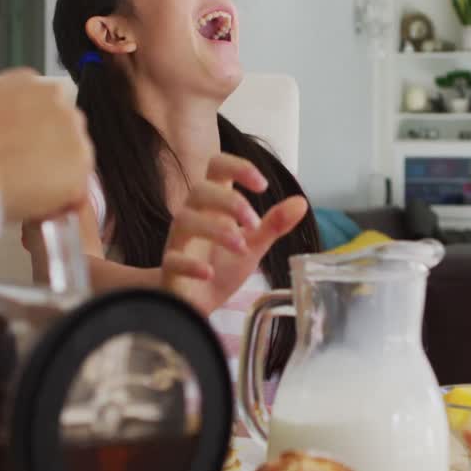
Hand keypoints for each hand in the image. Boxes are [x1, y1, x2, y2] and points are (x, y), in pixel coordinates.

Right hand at [0, 68, 93, 221]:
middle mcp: (57, 103)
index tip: (17, 150)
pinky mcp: (78, 172)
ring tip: (18, 192)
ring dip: (53, 179)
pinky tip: (28, 206)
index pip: (43, 109)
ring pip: (72, 163)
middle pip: (64, 132)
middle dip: (47, 154)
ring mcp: (72, 136)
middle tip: (18, 175)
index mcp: (27, 83)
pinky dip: (55, 205)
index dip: (30, 135)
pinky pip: (72, 194)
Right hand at [162, 154, 307, 314]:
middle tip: (254, 223)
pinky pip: (173, 259)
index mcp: (214, 204)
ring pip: (184, 220)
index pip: (217, 167)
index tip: (262, 185)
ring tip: (241, 247)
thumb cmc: (222, 266)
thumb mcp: (254, 244)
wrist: (197, 304)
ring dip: (216, 229)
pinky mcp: (169, 268)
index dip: (237, 167)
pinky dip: (191, 264)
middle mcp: (193, 216)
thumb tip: (301, 202)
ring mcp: (178, 241)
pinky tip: (209, 273)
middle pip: (199, 189)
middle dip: (230, 202)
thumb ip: (274, 224)